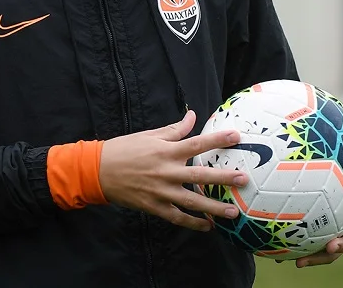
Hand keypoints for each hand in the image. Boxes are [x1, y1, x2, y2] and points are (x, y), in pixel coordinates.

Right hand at [99, 110, 247, 231]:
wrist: (98, 171)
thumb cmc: (124, 149)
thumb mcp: (149, 135)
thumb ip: (174, 129)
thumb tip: (193, 116)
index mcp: (166, 150)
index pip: (196, 144)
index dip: (217, 140)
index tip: (236, 137)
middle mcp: (166, 171)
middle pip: (200, 176)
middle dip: (223, 178)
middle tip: (244, 180)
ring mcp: (161, 192)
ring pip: (192, 202)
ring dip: (214, 208)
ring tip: (234, 213)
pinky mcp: (154, 207)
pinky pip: (177, 217)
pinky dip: (193, 224)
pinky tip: (208, 227)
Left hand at [293, 144, 342, 267]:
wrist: (320, 198)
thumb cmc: (338, 185)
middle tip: (332, 245)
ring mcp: (332, 241)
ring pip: (328, 254)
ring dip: (318, 258)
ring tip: (302, 261)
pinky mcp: (316, 248)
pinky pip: (308, 254)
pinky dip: (297, 255)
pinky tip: (280, 259)